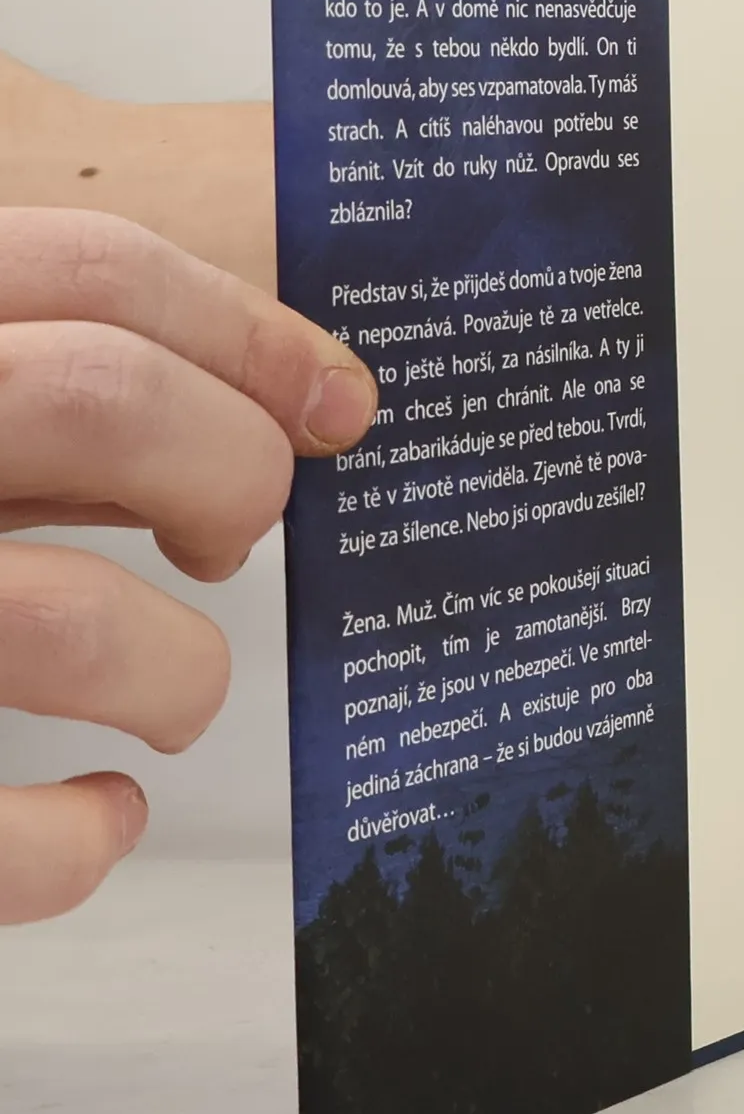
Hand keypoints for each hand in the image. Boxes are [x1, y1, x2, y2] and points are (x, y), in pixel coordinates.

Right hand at [0, 208, 376, 923]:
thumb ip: (36, 387)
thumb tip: (285, 404)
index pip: (85, 270)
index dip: (248, 334)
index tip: (337, 405)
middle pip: (103, 401)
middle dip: (233, 470)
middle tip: (237, 533)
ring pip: (69, 622)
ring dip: (180, 670)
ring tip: (172, 694)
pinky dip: (77, 843)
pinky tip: (98, 817)